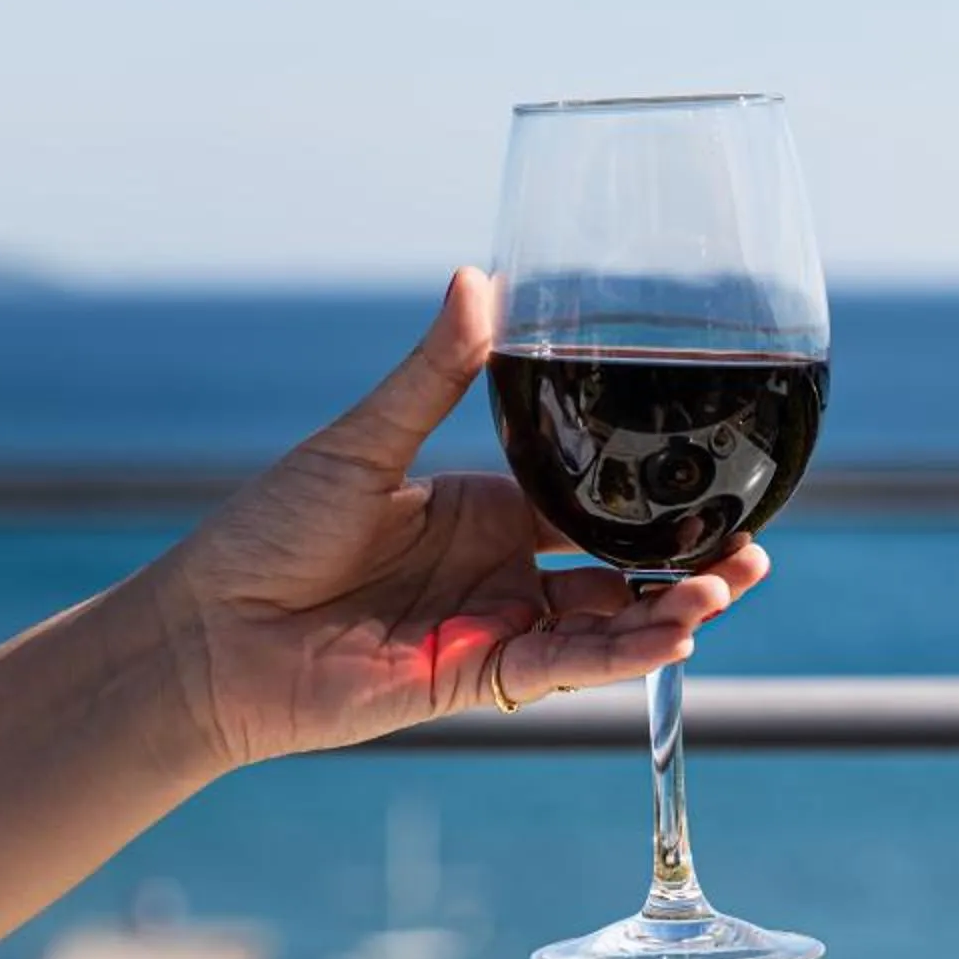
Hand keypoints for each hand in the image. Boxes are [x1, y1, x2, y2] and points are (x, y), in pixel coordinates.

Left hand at [159, 268, 769, 767]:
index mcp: (479, 507)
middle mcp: (497, 570)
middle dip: (685, 563)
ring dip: (667, 611)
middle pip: (616, 569)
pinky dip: (616, 657)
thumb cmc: (267, 533)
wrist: (206, 633)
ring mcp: (488, 628)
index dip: (647, 494)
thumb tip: (480, 278)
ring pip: (603, 624)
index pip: (585, 498)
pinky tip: (668, 636)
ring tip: (725, 588)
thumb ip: (434, 376)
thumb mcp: (363, 443)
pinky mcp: (470, 680)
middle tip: (751, 547)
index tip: (712, 475)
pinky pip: (558, 670)